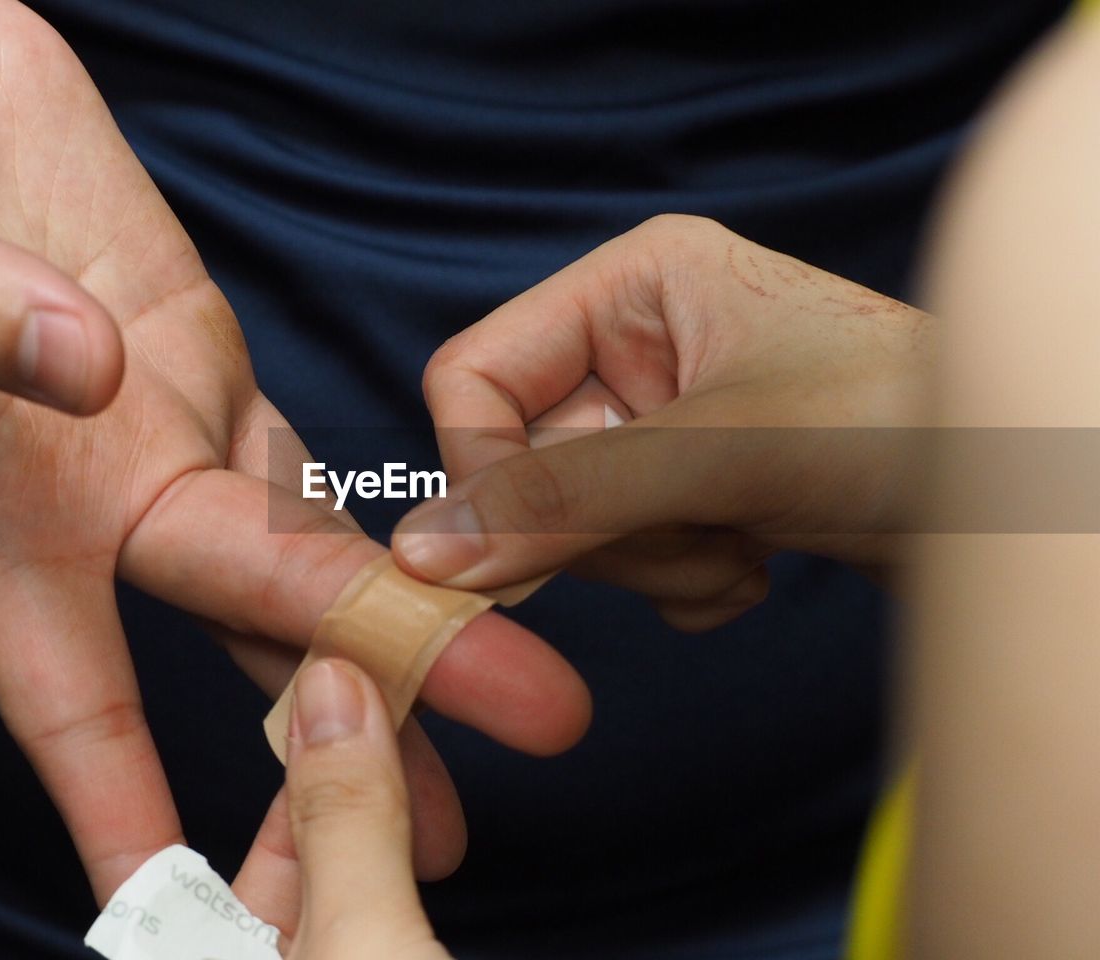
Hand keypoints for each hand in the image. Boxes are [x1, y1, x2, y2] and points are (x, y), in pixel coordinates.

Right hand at [0, 0, 589, 899]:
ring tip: (501, 712)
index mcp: (2, 498)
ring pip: (310, 550)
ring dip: (405, 629)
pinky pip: (303, 452)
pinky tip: (438, 559)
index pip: (72, 693)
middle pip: (259, 625)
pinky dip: (373, 502)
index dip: (124, 805)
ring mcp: (166, 419)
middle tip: (464, 819)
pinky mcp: (199, 346)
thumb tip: (80, 374)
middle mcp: (102, 487)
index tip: (184, 909)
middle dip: (369, 706)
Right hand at [392, 216, 933, 630]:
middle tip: (690, 533)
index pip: (473, 377)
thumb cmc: (906, 421)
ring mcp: (664, 422)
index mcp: (632, 284)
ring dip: (649, 562)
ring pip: (572, 524)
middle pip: (522, 463)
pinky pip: (626, 557)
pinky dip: (679, 583)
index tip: (516, 550)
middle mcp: (638, 345)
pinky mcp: (693, 488)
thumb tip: (422, 552)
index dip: (482, 470)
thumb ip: (564, 498)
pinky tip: (755, 561)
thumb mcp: (719, 449)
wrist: (1025, 490)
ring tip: (742, 543)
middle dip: (601, 528)